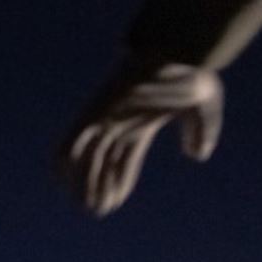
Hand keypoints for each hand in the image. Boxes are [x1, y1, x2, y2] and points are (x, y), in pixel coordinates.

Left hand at [62, 54, 223, 216]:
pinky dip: (65, 156)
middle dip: (98, 186)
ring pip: (88, 155)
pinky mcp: (97, 108)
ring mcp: (106, 115)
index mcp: (140, 123)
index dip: (118, 181)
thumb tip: (196, 156)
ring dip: (84, 180)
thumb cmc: (189, 73)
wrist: (176, 49)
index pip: (124, 159)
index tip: (112, 205)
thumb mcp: (202, 109)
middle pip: (102, 161)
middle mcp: (120, 122)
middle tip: (95, 212)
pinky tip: (60, 177)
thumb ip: (200, 131)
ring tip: (85, 206)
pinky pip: (74, 137)